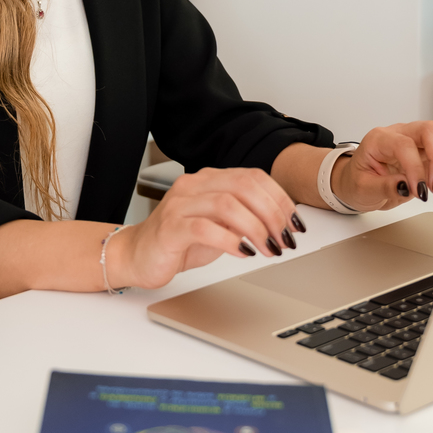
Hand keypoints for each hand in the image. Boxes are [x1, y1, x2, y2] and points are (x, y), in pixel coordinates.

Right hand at [107, 167, 303, 290]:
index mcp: (209, 179)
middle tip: (284, 239)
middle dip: (272, 213)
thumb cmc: (180, 241)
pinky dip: (229, 240)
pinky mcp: (169, 228)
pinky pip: (204, 228)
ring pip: (227, 204)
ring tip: (268, 248)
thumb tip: (283, 221)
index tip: (295, 223)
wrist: (137, 255)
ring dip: (255, 228)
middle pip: (244, 186)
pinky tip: (243, 252)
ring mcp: (180, 204)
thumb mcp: (220, 225)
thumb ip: (245, 216)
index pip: (253, 177)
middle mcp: (194, 185)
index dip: (280, 199)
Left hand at [332, 122, 432, 213]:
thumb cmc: (358, 181)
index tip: (420, 191)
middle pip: (431, 130)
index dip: (415, 168)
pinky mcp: (432, 153)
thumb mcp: (363, 188)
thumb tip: (407, 186)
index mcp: (379, 139)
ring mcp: (419, 141)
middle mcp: (402, 134)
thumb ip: (384, 187)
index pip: (404, 144)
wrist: (359, 182)